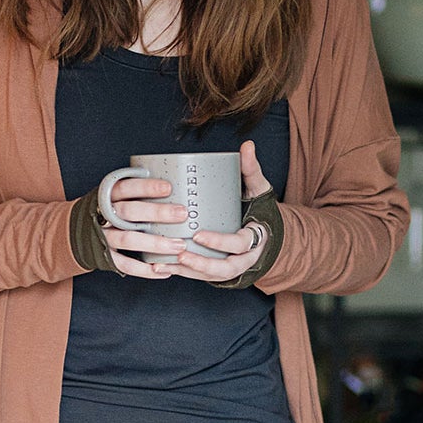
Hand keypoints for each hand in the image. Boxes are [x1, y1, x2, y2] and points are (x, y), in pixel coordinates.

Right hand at [100, 174, 191, 279]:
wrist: (73, 232)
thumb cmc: (106, 212)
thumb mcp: (113, 197)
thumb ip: (134, 194)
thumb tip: (174, 189)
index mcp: (107, 196)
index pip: (126, 188)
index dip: (146, 187)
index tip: (168, 188)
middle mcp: (103, 215)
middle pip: (129, 212)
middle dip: (157, 213)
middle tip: (182, 214)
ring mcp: (102, 237)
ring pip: (128, 239)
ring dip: (155, 243)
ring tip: (178, 246)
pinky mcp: (103, 256)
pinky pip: (124, 264)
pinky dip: (144, 270)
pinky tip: (163, 270)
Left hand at [162, 141, 270, 283]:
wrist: (262, 230)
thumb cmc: (255, 207)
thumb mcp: (257, 188)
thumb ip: (251, 169)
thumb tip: (246, 145)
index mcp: (255, 238)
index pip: (239, 244)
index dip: (220, 242)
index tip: (199, 235)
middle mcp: (245, 258)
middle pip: (225, 268)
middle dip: (201, 264)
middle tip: (180, 253)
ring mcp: (231, 267)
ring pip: (210, 276)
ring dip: (187, 272)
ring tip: (164, 263)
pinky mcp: (217, 271)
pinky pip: (200, 277)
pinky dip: (181, 274)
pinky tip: (160, 266)